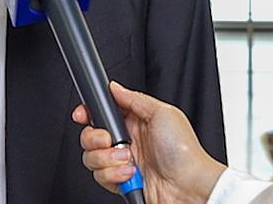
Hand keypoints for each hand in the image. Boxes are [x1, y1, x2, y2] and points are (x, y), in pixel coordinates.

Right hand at [72, 82, 225, 203]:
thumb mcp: (163, 113)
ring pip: (92, 157)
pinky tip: (131, 174)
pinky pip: (100, 177)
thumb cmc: (183, 151)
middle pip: (90, 136)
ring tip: (129, 160)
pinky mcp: (120, 181)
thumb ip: (135, 98)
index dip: (88, 112)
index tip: (83, 115)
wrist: (189, 186)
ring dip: (108, 159)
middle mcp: (125, 141)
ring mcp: (121, 162)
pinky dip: (114, 175)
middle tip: (110, 141)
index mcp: (134, 121)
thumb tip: (115, 87)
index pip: (102, 113)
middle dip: (95, 138)